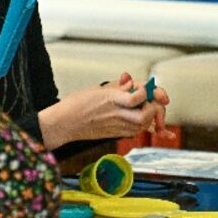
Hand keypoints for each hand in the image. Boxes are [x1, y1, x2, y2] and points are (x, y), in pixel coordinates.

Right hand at [39, 73, 164, 148]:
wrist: (64, 123)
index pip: (137, 97)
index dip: (146, 92)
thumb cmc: (76, 104)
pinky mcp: (115, 134)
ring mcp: (116, 127)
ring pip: (143, 125)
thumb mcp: (98, 89)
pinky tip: (139, 117)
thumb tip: (131, 83)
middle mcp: (116, 114)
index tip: (144, 88)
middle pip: (145, 116)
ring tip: (146, 107)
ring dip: (150, 117)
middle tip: (152, 100)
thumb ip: (118, 87)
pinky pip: (135, 131)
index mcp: (111, 99)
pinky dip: (142, 124)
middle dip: (153, 108)